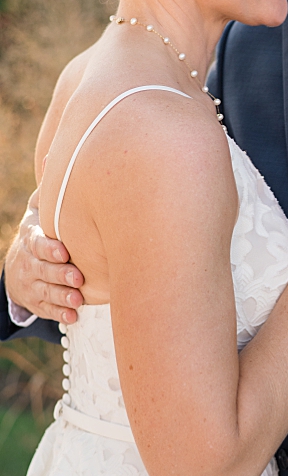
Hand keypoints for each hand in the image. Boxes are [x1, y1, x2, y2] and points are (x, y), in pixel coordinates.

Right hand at [4, 198, 82, 323]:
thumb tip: (51, 160)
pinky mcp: (37, 303)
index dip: (49, 249)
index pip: (38, 245)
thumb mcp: (39, 215)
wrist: (20, 267)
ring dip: (62, 296)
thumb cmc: (42, 236)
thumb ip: (47, 196)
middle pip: (43, 270)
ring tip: (78, 300)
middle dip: (60, 275)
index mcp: (32, 242)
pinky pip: (47, 310)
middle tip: (78, 278)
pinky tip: (73, 316)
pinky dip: (60, 314)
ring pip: (45, 292)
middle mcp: (29, 265)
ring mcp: (32, 285)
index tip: (64, 251)